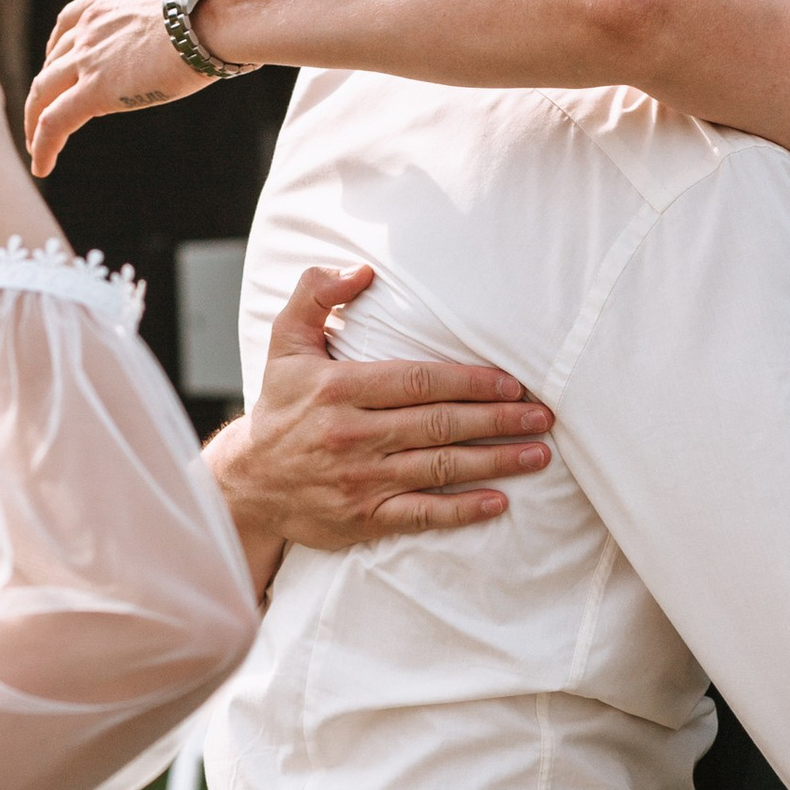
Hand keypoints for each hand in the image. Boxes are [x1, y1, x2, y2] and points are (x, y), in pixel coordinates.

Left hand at [26, 0, 205, 173]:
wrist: (216, 12)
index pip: (73, 21)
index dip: (63, 46)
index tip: (64, 63)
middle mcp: (92, 22)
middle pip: (55, 58)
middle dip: (48, 84)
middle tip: (48, 107)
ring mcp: (89, 56)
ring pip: (44, 91)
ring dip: (36, 118)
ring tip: (37, 144)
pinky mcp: (95, 90)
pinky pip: (55, 121)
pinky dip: (44, 144)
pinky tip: (42, 167)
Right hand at [208, 263, 553, 591]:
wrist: (246, 483)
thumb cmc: (278, 407)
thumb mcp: (285, 342)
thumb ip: (315, 295)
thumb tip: (361, 270)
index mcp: (338, 389)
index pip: (418, 381)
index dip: (470, 381)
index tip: (511, 382)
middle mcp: (351, 434)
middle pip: (439, 424)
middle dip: (498, 420)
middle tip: (543, 416)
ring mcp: (360, 480)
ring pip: (439, 468)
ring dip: (495, 461)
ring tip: (538, 454)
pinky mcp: (362, 518)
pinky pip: (421, 513)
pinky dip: (462, 509)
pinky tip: (499, 502)